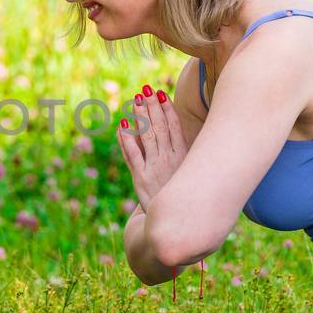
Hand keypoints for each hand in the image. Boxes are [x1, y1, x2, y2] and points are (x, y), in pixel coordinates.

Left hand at [117, 85, 187, 211]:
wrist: (173, 223)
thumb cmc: (183, 195)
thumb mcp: (190, 173)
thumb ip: (184, 152)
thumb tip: (178, 130)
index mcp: (184, 157)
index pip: (174, 127)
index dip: (167, 109)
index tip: (160, 93)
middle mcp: (169, 160)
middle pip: (159, 128)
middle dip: (152, 107)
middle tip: (145, 89)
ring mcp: (154, 169)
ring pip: (146, 137)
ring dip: (140, 117)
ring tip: (135, 100)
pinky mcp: (140, 179)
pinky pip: (132, 155)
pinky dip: (126, 140)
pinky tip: (122, 125)